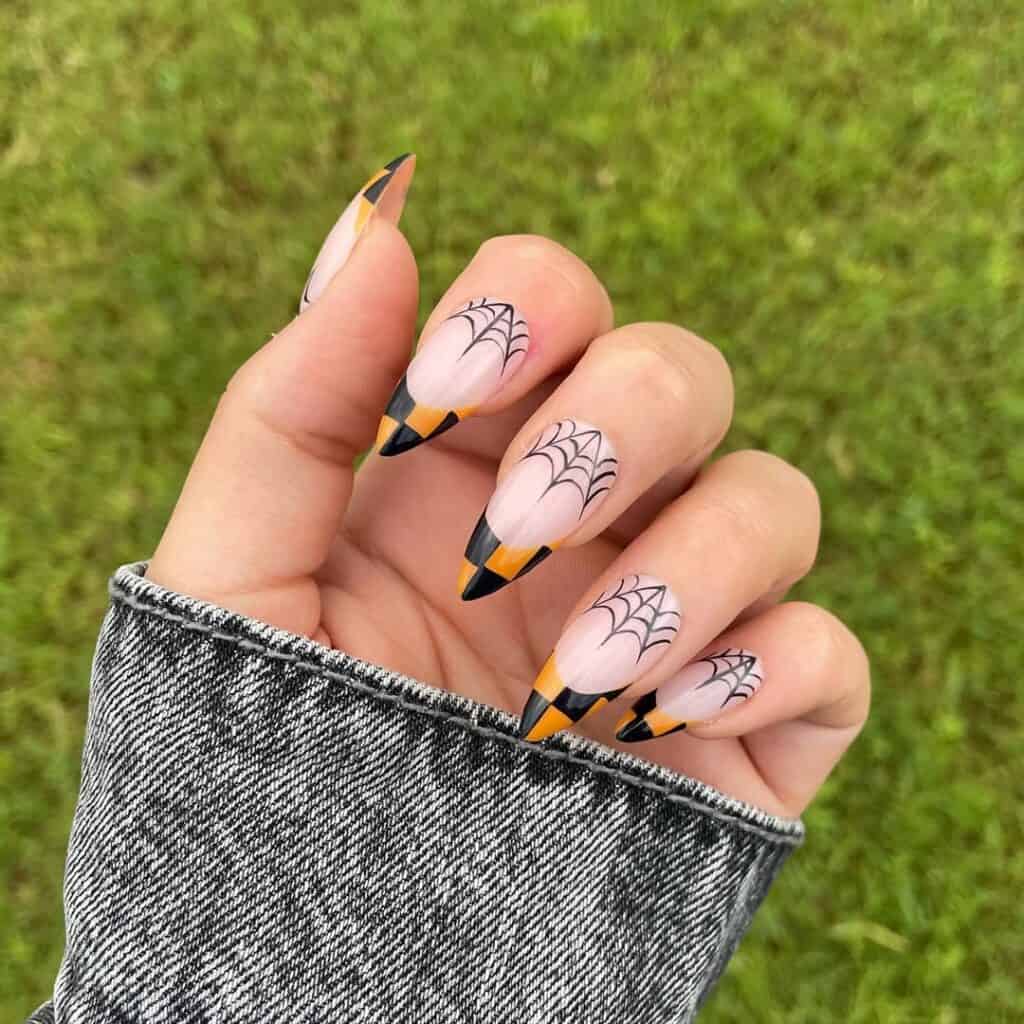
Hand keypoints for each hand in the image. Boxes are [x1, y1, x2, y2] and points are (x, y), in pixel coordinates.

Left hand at [148, 159, 868, 817]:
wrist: (319, 950)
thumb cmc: (263, 755)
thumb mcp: (238, 574)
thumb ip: (292, 404)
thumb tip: (375, 224)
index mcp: (470, 461)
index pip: (554, 301)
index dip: (526, 307)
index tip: (442, 395)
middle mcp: (586, 519)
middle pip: (681, 376)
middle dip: (618, 426)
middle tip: (513, 533)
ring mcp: (673, 616)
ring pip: (772, 502)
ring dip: (692, 566)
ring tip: (569, 677)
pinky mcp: (744, 726)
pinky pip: (828, 652)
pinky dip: (775, 664)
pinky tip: (663, 716)